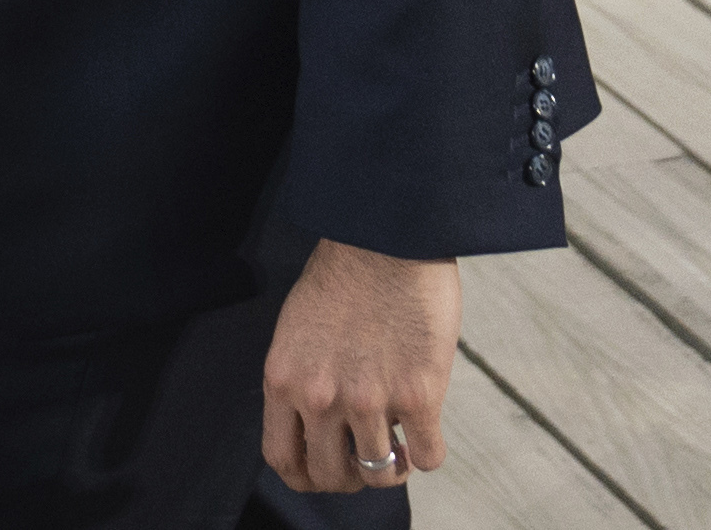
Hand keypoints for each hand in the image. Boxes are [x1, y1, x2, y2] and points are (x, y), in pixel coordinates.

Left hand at [260, 240, 460, 495]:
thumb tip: (313, 419)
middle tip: (366, 460)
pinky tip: (426, 435)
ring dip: (392, 467)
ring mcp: (370, 401)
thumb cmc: (345, 271)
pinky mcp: (417, 395)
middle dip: (350, 477)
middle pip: (331, 476)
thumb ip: (301, 376)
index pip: (283, 459)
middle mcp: (321, 399)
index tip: (324, 470)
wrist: (387, 233)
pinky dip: (427, 454)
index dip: (306, 475)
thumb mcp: (297, 327)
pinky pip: (427, 457)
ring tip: (401, 449)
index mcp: (284, 380)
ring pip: (380, 474)